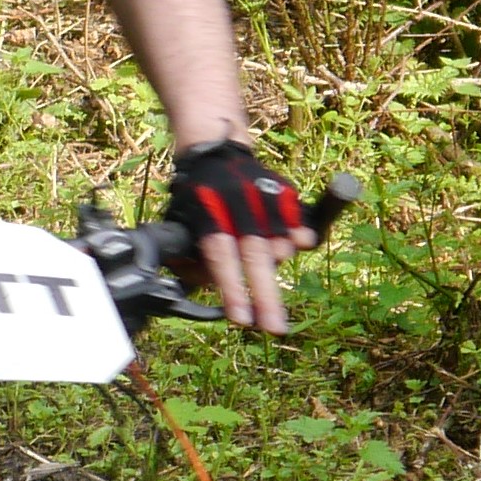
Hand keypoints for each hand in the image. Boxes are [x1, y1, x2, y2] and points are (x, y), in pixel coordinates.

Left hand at [165, 138, 312, 336]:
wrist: (214, 152)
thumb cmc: (194, 199)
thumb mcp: (179, 224)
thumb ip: (191, 259)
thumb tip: (206, 289)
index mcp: (207, 212)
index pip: (221, 255)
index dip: (233, 288)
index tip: (242, 320)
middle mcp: (236, 203)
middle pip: (255, 253)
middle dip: (266, 295)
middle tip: (275, 328)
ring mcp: (261, 194)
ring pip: (279, 239)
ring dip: (277, 264)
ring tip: (267, 276)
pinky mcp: (281, 190)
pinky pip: (297, 219)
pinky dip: (299, 236)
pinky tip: (301, 244)